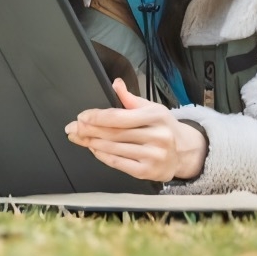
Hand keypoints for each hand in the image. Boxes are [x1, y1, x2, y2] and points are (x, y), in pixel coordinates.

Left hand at [64, 79, 207, 181]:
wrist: (184, 152)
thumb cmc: (163, 127)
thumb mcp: (152, 108)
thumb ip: (131, 99)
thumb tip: (116, 84)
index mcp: (156, 116)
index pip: (121, 117)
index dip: (98, 117)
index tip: (82, 116)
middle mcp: (156, 136)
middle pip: (114, 134)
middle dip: (89, 130)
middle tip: (73, 128)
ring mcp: (152, 155)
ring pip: (114, 149)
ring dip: (92, 143)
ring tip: (79, 138)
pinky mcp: (147, 171)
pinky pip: (118, 163)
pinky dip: (102, 156)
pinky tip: (94, 150)